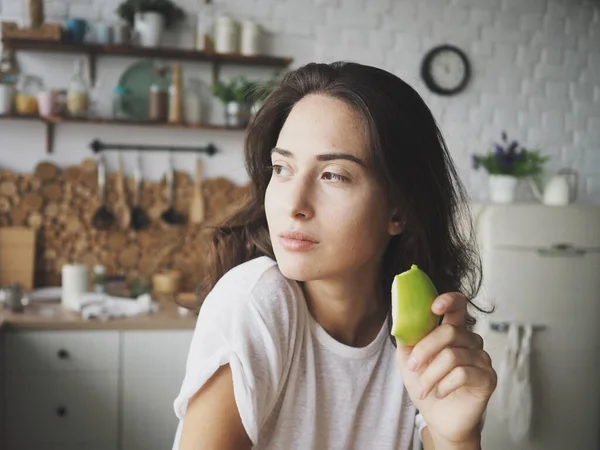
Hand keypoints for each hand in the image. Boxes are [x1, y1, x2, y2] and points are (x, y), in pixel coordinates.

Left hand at [396, 292, 496, 446]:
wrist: (438, 417)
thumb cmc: (426, 384)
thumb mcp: (408, 359)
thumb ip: (407, 337)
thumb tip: (401, 318)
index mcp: (452, 331)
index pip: (458, 305)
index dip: (448, 300)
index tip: (434, 307)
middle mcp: (470, 340)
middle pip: (449, 332)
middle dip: (425, 350)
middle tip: (413, 367)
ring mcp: (481, 358)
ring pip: (452, 356)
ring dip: (431, 374)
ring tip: (424, 387)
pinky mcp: (488, 378)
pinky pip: (463, 374)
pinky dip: (444, 385)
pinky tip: (439, 392)